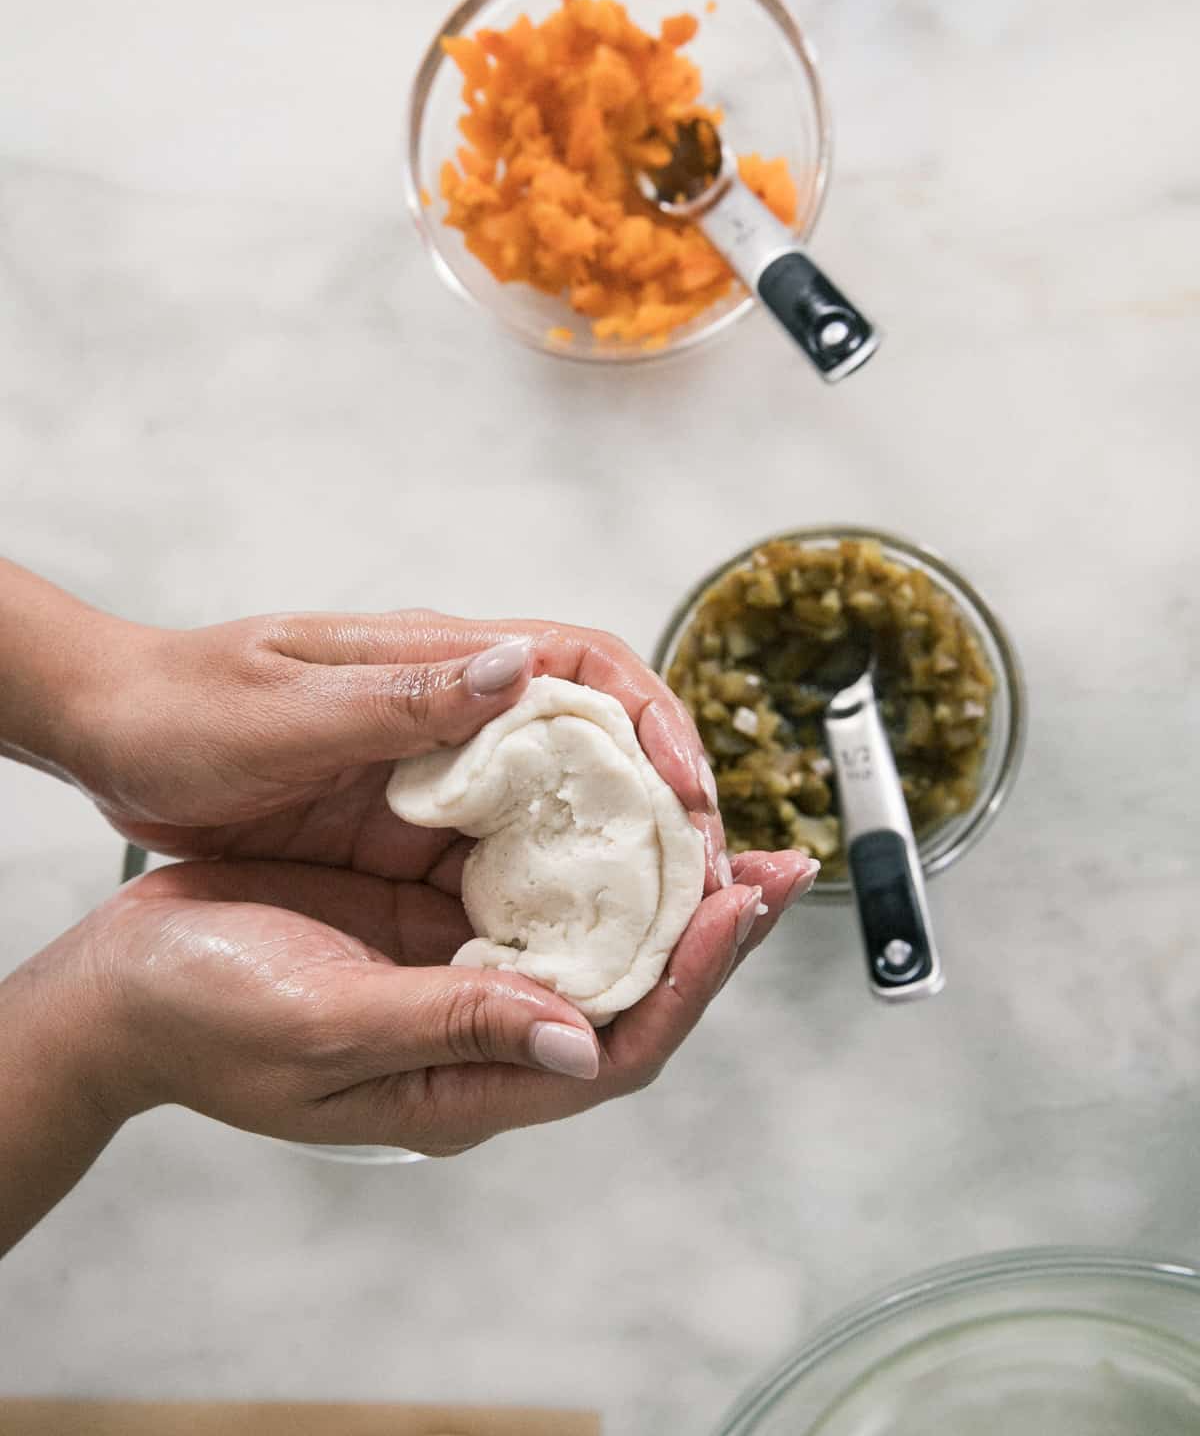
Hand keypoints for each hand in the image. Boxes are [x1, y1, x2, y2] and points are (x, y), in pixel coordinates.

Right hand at [11, 855, 811, 1157]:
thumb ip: (453, 1031)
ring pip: (590, 938)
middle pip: (626, 994)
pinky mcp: (432, 921)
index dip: (689, 983)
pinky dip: (582, 850)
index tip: (743, 907)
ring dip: (658, 885)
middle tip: (780, 868)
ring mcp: (460, 973)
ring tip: (724, 827)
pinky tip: (615, 802)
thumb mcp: (325, 1030)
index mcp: (463, 1086)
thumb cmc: (205, 1016)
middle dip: (706, 931)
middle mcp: (480, 1033)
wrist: (123, 980)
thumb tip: (581, 1039)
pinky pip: (529, 887)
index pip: (615, 1048)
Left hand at [70, 608, 729, 884]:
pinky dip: (543, 901)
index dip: (657, 725)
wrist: (110, 739)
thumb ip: (402, 698)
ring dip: (614, 865)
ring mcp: (435, 774)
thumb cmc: (185, 710)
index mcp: (439, 663)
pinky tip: (565, 955)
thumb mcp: (287, 710)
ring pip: (557, 812)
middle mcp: (455, 713)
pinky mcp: (408, 827)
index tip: (690, 800)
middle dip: (662, 810)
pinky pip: (500, 862)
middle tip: (708, 889)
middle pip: (596, 749)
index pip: (589, 670)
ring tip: (661, 934)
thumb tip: (523, 669)